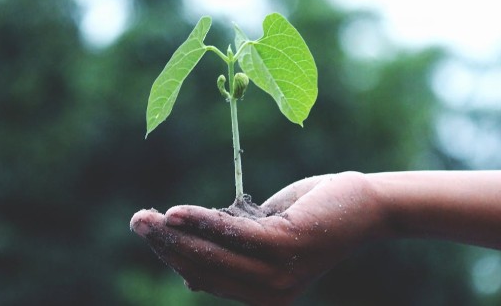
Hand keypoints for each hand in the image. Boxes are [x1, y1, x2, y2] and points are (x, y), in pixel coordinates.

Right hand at [130, 172, 387, 304]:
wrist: (363, 205)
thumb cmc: (311, 216)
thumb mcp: (264, 237)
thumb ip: (231, 252)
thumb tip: (188, 275)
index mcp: (262, 295)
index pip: (205, 277)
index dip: (173, 256)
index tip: (149, 231)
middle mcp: (269, 294)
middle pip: (203, 269)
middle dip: (165, 245)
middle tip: (137, 221)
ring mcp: (279, 274)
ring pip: (213, 255)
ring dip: (175, 235)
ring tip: (146, 217)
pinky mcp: (286, 247)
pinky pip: (233, 235)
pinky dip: (203, 222)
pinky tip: (177, 212)